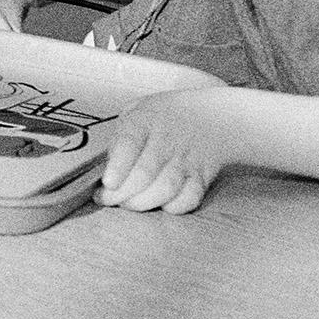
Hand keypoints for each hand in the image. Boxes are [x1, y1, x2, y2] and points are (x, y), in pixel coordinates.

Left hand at [95, 89, 249, 213]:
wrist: (211, 116)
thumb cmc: (163, 116)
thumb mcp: (135, 111)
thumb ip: (119, 136)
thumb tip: (106, 166)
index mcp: (145, 119)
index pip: (129, 143)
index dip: (118, 166)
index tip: (108, 183)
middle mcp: (167, 139)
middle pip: (145, 172)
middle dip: (123, 192)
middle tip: (109, 199)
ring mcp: (187, 159)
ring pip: (166, 188)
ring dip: (144, 202)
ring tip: (129, 203)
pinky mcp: (202, 176)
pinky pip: (190, 198)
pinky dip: (173, 206)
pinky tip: (160, 204)